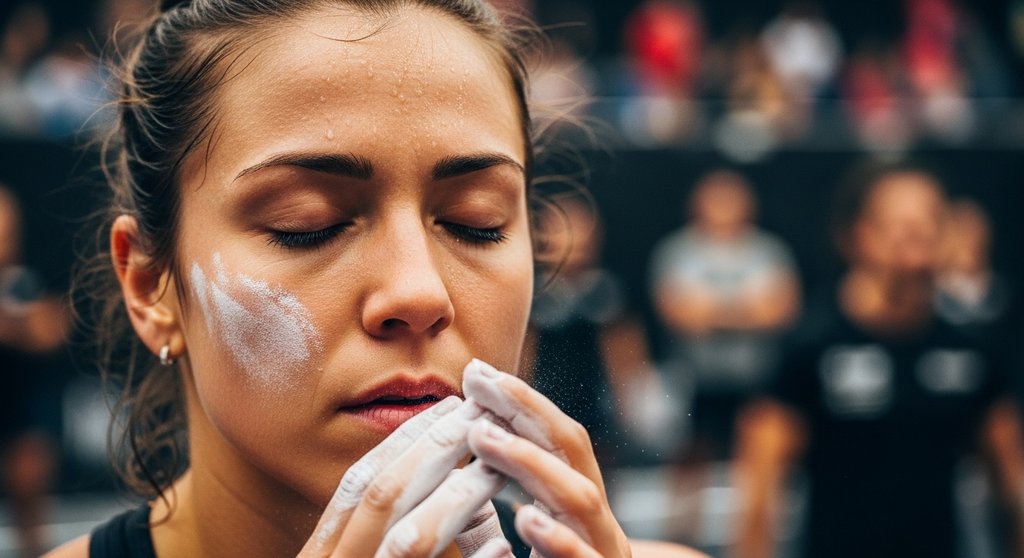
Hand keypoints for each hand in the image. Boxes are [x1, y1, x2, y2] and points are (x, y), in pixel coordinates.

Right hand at [298, 395, 512, 557]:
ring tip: (499, 470)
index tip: (451, 406)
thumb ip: (405, 525)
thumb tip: (455, 470)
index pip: (361, 483)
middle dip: (437, 450)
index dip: (405, 440)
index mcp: (324, 555)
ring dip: (460, 499)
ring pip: (411, 540)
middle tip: (485, 415)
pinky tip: (505, 547)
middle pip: (384, 497)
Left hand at [463, 359, 631, 557]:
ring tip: (481, 436)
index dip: (518, 404)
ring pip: (579, 497)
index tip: (476, 375)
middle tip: (477, 380)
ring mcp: (603, 552)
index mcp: (578, 513)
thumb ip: (484, 526)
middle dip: (525, 409)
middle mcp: (597, 524)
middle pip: (570, 451)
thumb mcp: (513, 553)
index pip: (554, 443)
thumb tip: (448, 481)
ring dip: (530, 461)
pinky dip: (560, 540)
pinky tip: (525, 519)